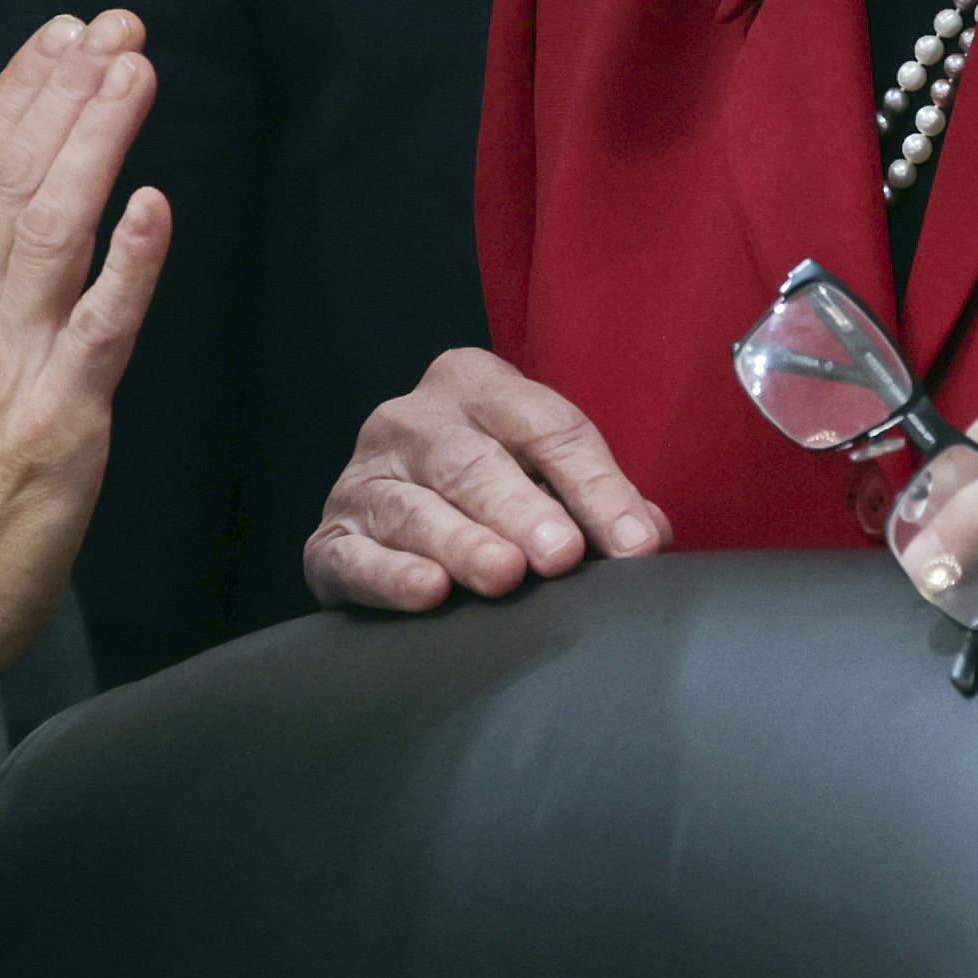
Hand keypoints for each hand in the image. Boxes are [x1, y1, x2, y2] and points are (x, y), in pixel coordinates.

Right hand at [0, 11, 172, 742]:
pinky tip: (153, 201)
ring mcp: (15, 359)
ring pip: (56, 224)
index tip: (57, 38)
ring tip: (132, 69)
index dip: (18, 94)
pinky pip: (102, 323)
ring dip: (96, 140)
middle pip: (14, 175)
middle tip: (112, 23)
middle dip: (65, 89)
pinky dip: (130, 259)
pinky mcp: (64, 413)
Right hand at [303, 348, 670, 611]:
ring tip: (504, 575)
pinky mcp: (330, 538)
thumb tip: (647, 537)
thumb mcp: (548, 476)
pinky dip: (391, 576)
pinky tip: (429, 592)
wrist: (391, 517)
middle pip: (472, 462)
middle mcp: (410, 420)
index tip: (633, 544)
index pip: (545, 427)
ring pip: (414, 509)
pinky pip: (355, 557)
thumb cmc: (493, 492)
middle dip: (522, 509)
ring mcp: (363, 477)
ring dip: (463, 543)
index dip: (596, 486)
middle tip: (561, 554)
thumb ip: (600, 502)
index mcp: (474, 385)